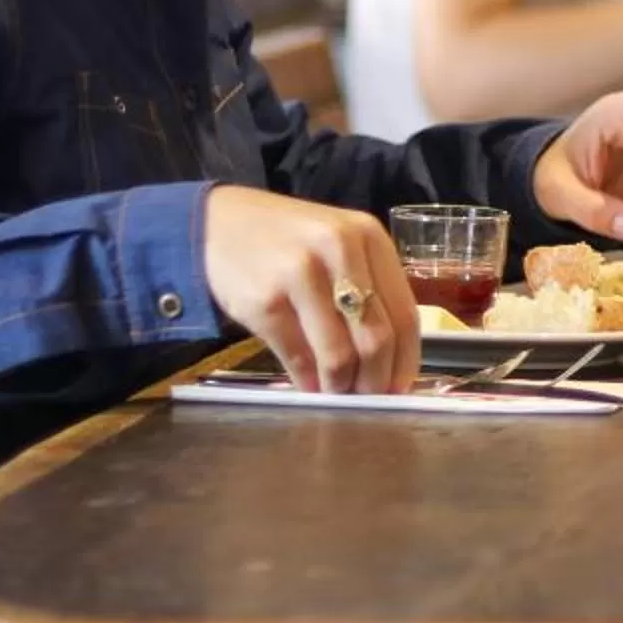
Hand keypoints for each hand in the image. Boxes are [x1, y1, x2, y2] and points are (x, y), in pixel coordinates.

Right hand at [201, 186, 419, 393]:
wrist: (216, 224)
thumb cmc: (288, 241)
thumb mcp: (338, 246)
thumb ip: (369, 289)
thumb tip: (390, 362)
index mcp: (369, 237)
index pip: (405, 314)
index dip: (406, 361)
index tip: (401, 387)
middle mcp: (339, 250)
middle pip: (377, 338)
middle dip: (376, 381)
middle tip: (369, 398)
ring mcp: (300, 275)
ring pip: (339, 355)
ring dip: (341, 386)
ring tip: (338, 393)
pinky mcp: (265, 301)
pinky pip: (298, 358)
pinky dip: (308, 382)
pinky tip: (310, 387)